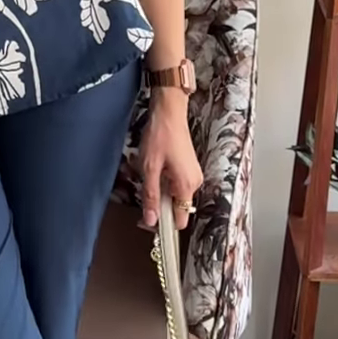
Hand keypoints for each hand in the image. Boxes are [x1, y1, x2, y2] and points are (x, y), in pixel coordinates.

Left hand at [138, 90, 203, 231]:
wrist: (169, 113)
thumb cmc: (160, 136)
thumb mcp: (149, 168)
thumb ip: (151, 196)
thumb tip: (151, 221)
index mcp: (186, 186)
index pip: (180, 221)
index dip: (164, 226)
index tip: (147, 221)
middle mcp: (194, 183)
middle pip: (178, 209)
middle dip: (159, 206)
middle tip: (142, 194)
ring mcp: (193, 175)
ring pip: (176, 197)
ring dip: (161, 194)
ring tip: (149, 176)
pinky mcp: (189, 169)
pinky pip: (177, 185)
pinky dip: (165, 184)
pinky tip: (156, 170)